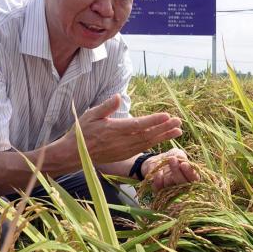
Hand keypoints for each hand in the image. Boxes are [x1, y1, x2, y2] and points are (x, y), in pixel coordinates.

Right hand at [59, 94, 182, 165]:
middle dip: (164, 128)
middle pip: (147, 134)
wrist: (73, 155)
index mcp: (113, 130)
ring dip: (163, 136)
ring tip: (177, 130)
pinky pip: (142, 148)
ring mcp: (124, 150)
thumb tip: (118, 96)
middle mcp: (121, 142)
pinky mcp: (124, 155)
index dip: (153, 121)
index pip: (138, 124)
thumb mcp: (90, 115)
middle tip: (179, 122)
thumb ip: (106, 107)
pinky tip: (163, 138)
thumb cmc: (81, 132)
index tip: (167, 116)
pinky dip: (155, 143)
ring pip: (147, 143)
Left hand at [141, 148, 199, 189]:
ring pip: (171, 188)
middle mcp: (182, 187)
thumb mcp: (176, 154)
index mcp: (190, 177)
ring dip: (167, 176)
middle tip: (172, 159)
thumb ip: (180, 156)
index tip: (183, 164)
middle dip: (177, 172)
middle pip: (183, 185)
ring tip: (164, 165)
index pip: (194, 178)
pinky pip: (160, 189)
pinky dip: (159, 181)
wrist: (155, 162)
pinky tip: (158, 173)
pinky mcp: (159, 193)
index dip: (189, 172)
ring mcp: (171, 192)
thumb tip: (182, 160)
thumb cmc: (170, 158)